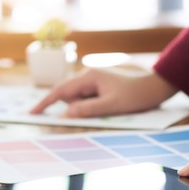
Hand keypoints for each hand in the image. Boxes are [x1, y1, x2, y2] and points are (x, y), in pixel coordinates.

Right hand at [29, 67, 177, 117]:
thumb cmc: (137, 95)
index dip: (45, 103)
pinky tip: (106, 105)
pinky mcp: (99, 84)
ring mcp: (93, 79)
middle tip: (98, 112)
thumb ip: (88, 110)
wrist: (157, 86)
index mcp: (88, 77)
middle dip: (75, 108)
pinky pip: (87, 97)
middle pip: (69, 95)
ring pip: (78, 98)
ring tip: (109, 107)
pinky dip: (90, 105)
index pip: (60, 91)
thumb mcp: (113, 105)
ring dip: (86, 107)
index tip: (32, 113)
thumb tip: (66, 114)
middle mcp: (88, 75)